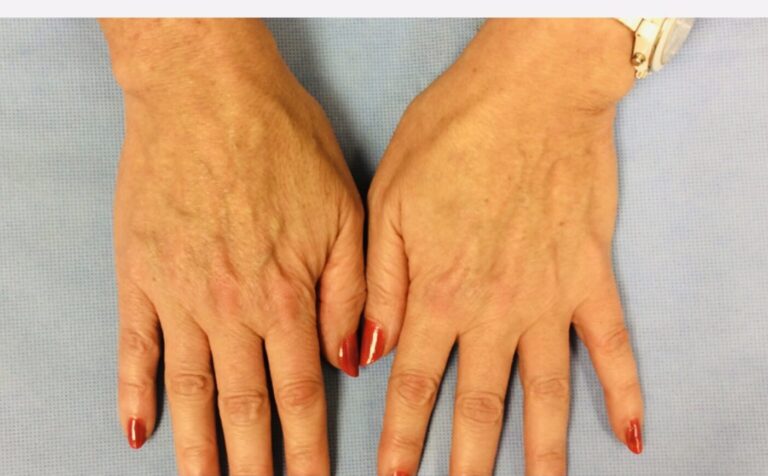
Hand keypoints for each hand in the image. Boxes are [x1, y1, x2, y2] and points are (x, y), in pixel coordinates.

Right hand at [102, 20, 364, 475]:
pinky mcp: (138, 275)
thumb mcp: (345, 209)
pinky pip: (134, 348)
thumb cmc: (282, 141)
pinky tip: (138, 431)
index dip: (310, 451)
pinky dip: (135, 393)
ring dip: (198, 450)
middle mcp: (230, 309)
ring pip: (190, 392)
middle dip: (256, 466)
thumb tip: (351, 360)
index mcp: (286, 295)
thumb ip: (351, 291)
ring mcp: (177, 295)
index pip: (303, 395)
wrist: (207, 92)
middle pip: (245, 408)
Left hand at [363, 19, 642, 474]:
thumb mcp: (389, 202)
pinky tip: (633, 433)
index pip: (412, 386)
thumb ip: (379, 284)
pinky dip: (625, 389)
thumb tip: (367, 352)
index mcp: (438, 293)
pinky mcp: (590, 277)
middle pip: (478, 406)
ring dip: (542, 451)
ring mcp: (549, 298)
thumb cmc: (452, 136)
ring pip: (546, 392)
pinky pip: (613, 345)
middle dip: (464, 464)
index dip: (399, 440)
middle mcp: (494, 309)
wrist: (530, 93)